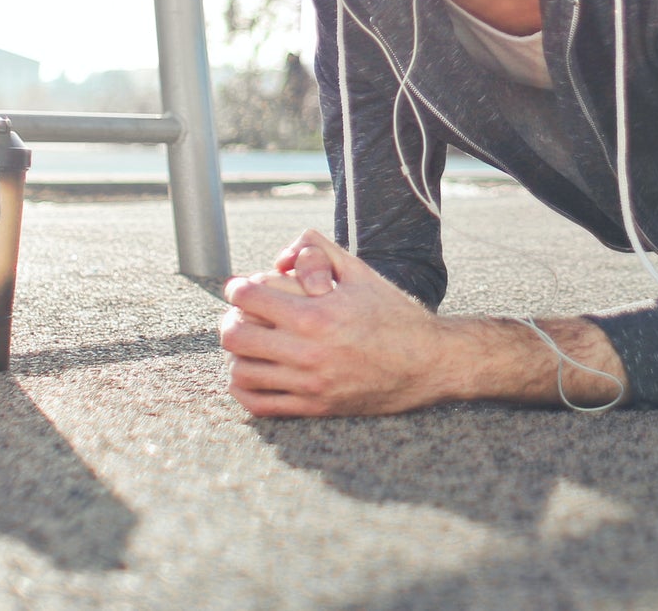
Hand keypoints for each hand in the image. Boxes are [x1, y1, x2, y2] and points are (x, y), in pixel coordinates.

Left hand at [219, 229, 457, 416]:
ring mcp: (310, 384)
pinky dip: (245, 389)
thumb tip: (281, 254)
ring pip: (242, 372)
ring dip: (236, 354)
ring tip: (246, 343)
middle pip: (237, 335)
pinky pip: (260, 404)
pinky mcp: (315, 407)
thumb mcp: (361, 272)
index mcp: (318, 314)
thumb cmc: (393, 313)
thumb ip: (321, 251)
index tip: (238, 287)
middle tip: (237, 314)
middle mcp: (309, 351)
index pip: (251, 297)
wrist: (428, 362)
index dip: (237, 288)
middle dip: (230, 320)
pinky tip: (252, 372)